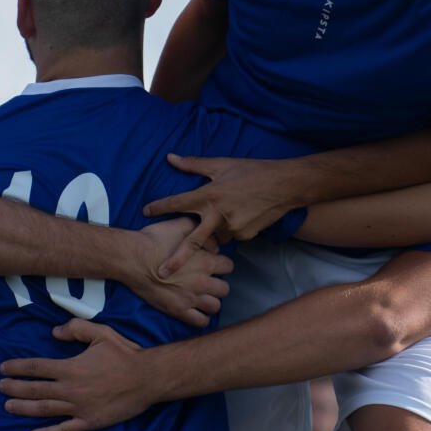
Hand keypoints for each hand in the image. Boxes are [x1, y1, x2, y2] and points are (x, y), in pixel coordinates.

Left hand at [0, 319, 159, 430]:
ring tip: (7, 406)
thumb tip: (53, 332)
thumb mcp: (101, 333)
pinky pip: (63, 430)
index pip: (36, 367)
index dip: (17, 368)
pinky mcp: (88, 422)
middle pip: (34, 390)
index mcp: (71, 367)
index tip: (3, 368)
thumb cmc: (125, 354)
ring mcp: (78, 408)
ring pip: (43, 410)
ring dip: (22, 408)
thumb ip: (75, 329)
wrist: (148, 378)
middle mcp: (70, 389)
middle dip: (14, 388)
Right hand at [126, 218, 232, 327]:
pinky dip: (201, 318)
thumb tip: (213, 245)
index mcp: (206, 261)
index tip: (213, 265)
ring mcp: (191, 298)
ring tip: (202, 297)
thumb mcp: (179, 225)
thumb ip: (200, 232)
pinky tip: (196, 311)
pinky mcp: (178, 310)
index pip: (229, 266)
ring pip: (215, 306)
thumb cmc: (154, 240)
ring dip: (211, 301)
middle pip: (225, 289)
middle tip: (207, 282)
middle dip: (218, 285)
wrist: (132, 259)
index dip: (221, 265)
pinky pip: (200, 321)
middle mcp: (202, 281)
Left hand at [144, 153, 302, 260]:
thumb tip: (170, 157)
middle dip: (176, 259)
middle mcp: (218, 214)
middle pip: (192, 241)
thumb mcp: (222, 164)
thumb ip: (194, 164)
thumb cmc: (253, 171)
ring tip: (227, 214)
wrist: (286, 185)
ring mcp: (233, 228)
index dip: (159, 207)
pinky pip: (232, 235)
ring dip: (214, 231)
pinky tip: (242, 215)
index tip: (145, 212)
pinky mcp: (246, 235)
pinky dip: (231, 228)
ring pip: (215, 236)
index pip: (178, 203)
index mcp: (209, 195)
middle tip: (162, 273)